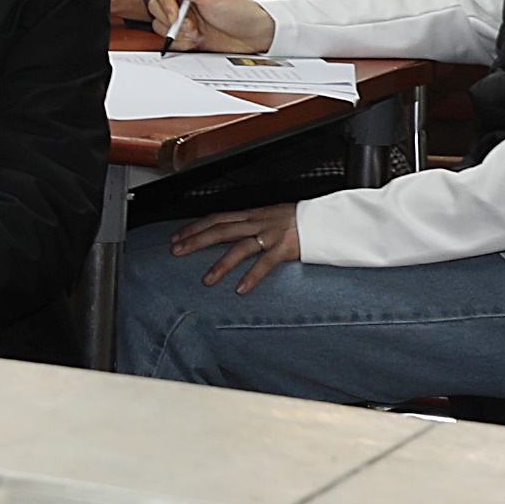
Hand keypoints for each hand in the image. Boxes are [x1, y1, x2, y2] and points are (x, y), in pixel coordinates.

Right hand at [152, 0, 273, 54]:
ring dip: (177, 33)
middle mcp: (185, 4)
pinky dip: (181, 43)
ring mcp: (186, 21)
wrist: (255, 35)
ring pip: (161, 26)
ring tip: (196, 34)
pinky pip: (172, 41)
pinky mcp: (188, 37)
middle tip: (190, 25)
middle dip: (172, 21)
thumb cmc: (240, 11)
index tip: (176, 14)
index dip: (165, 4)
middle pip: (157, 9)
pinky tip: (196, 41)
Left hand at [169, 202, 302, 294]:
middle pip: (220, 230)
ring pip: (239, 247)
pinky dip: (252, 276)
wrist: (328, 218)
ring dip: (220, 264)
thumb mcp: (270, 216)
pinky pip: (265, 263)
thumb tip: (229, 234)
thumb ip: (251, 224)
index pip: (217, 218)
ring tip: (206, 280)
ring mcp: (271, 235)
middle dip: (195, 240)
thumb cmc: (299, 220)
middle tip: (176, 251)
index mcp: (252, 214)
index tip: (177, 236)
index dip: (195, 227)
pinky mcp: (286, 248)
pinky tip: (241, 289)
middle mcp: (258, 222)